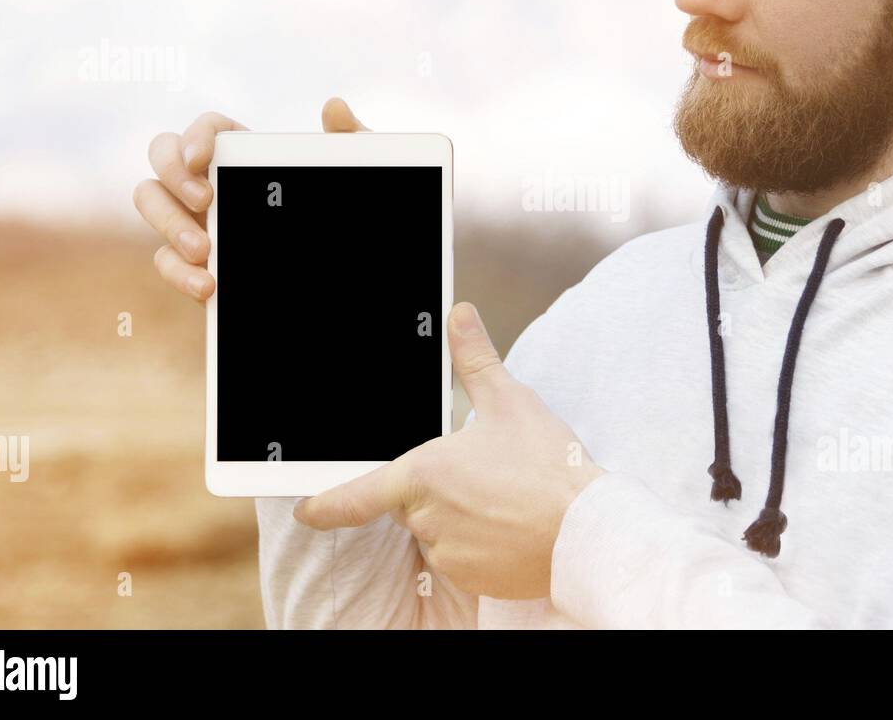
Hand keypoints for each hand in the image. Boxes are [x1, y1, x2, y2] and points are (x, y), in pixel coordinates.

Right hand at [133, 97, 367, 299]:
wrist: (333, 274)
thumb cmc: (333, 212)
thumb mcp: (346, 180)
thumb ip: (347, 143)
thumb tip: (335, 108)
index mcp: (242, 154)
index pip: (208, 128)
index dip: (197, 135)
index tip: (204, 157)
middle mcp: (207, 180)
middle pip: (162, 157)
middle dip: (174, 175)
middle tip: (205, 201)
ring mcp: (193, 219)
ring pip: (151, 203)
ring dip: (168, 223)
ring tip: (204, 249)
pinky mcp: (191, 261)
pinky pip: (165, 261)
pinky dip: (178, 272)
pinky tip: (207, 284)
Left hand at [293, 302, 607, 600]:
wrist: (586, 528)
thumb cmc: (547, 464)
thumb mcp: (510, 401)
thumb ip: (475, 359)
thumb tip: (460, 314)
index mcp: (424, 473)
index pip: (355, 496)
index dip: (324, 504)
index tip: (306, 508)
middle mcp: (427, 518)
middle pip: (411, 503)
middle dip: (435, 489)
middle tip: (482, 474)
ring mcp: (448, 553)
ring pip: (437, 531)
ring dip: (457, 517)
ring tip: (503, 499)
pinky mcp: (472, 579)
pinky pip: (462, 558)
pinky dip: (478, 545)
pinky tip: (510, 527)